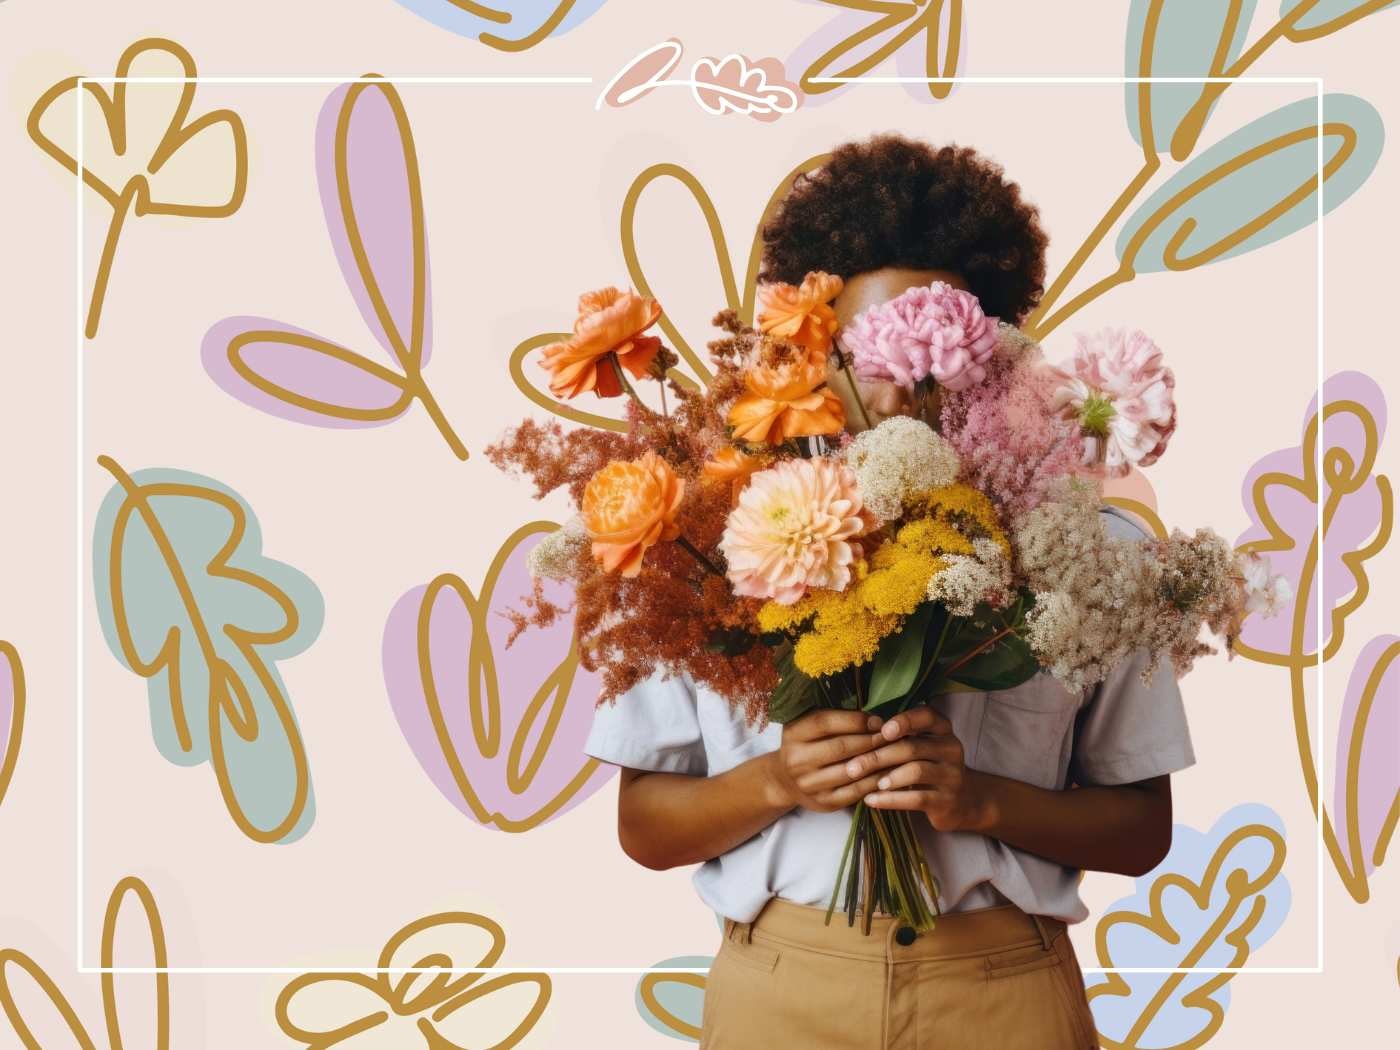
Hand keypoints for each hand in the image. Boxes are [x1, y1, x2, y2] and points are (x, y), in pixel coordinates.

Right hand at [766, 709, 888, 813]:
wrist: (784, 782)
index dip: (855, 720)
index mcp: (793, 734)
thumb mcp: (807, 727)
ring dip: (877, 760)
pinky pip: (855, 791)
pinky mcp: (824, 802)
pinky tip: (888, 771)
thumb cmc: (805, 746)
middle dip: (870, 739)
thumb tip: (873, 716)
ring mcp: (810, 784)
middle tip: (892, 735)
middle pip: (841, 747)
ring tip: (895, 751)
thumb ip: (832, 719)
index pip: (825, 723)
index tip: (878, 720)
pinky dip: (875, 780)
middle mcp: (797, 760)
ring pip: (851, 770)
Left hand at [846, 707, 990, 831]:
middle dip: (878, 756)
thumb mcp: (922, 747)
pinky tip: (871, 800)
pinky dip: (891, 800)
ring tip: (866, 784)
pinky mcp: (946, 800)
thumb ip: (900, 738)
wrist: (962, 801)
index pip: (926, 716)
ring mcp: (952, 775)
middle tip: (852, 766)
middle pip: (912, 747)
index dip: (904, 721)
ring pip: (915, 771)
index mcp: (943, 730)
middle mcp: (951, 749)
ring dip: (887, 777)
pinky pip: (916, 798)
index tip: (881, 730)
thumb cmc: (929, 767)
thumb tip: (860, 732)